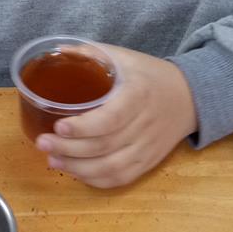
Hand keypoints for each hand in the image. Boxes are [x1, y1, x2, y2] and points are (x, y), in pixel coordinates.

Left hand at [34, 45, 196, 187]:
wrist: (189, 97)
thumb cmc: (150, 75)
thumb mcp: (125, 57)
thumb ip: (93, 53)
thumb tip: (58, 51)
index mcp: (139, 94)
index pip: (111, 118)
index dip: (84, 127)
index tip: (58, 126)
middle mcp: (145, 124)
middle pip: (105, 146)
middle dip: (70, 149)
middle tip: (43, 143)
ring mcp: (148, 147)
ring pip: (111, 168)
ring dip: (78, 168)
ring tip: (52, 160)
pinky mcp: (149, 162)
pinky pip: (121, 178)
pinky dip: (96, 180)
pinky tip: (75, 172)